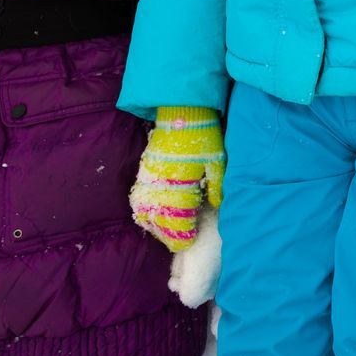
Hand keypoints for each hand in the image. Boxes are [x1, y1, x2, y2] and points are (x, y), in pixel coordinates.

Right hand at [130, 107, 225, 252]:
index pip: (178, 216)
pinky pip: (139, 195)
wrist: (182, 112)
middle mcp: (161, 182)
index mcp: (181, 182)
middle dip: (168, 233)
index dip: (182, 232)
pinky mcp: (144, 169)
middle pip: (160, 217)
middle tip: (178, 243)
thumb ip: (216, 185)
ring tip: (165, 233)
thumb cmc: (204, 137)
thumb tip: (217, 204)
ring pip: (145, 209)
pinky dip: (144, 209)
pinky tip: (152, 215)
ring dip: (154, 224)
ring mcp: (150, 176)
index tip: (188, 242)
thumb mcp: (216, 161)